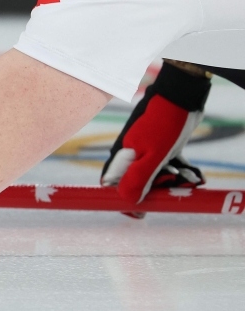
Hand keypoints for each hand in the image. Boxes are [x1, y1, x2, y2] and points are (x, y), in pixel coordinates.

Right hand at [101, 61, 210, 203]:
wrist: (181, 96)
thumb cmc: (163, 124)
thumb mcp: (152, 155)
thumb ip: (138, 179)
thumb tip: (127, 202)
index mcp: (122, 159)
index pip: (114, 187)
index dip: (126, 202)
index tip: (143, 213)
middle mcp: (132, 157)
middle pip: (141, 185)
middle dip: (162, 191)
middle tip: (178, 187)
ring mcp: (148, 152)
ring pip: (160, 177)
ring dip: (178, 182)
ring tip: (193, 179)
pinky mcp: (165, 148)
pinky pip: (172, 167)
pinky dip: (184, 172)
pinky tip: (197, 176)